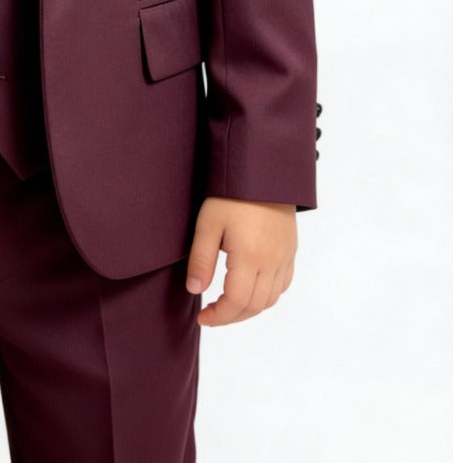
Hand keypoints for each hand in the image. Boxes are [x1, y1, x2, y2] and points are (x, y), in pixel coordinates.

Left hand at [185, 197, 295, 326]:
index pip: (236, 302)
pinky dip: (266, 296)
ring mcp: (285, 257)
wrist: (264, 169)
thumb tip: (195, 290)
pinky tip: (251, 289)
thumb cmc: (232, 194)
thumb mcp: (208, 223)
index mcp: (250, 256)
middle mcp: (272, 261)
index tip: (202, 317)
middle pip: (254, 306)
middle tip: (212, 313)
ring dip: (249, 308)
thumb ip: (201, 260)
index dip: (219, 316)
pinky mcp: (291, 250)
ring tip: (228, 304)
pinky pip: (282, 284)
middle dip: (231, 316)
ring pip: (270, 299)